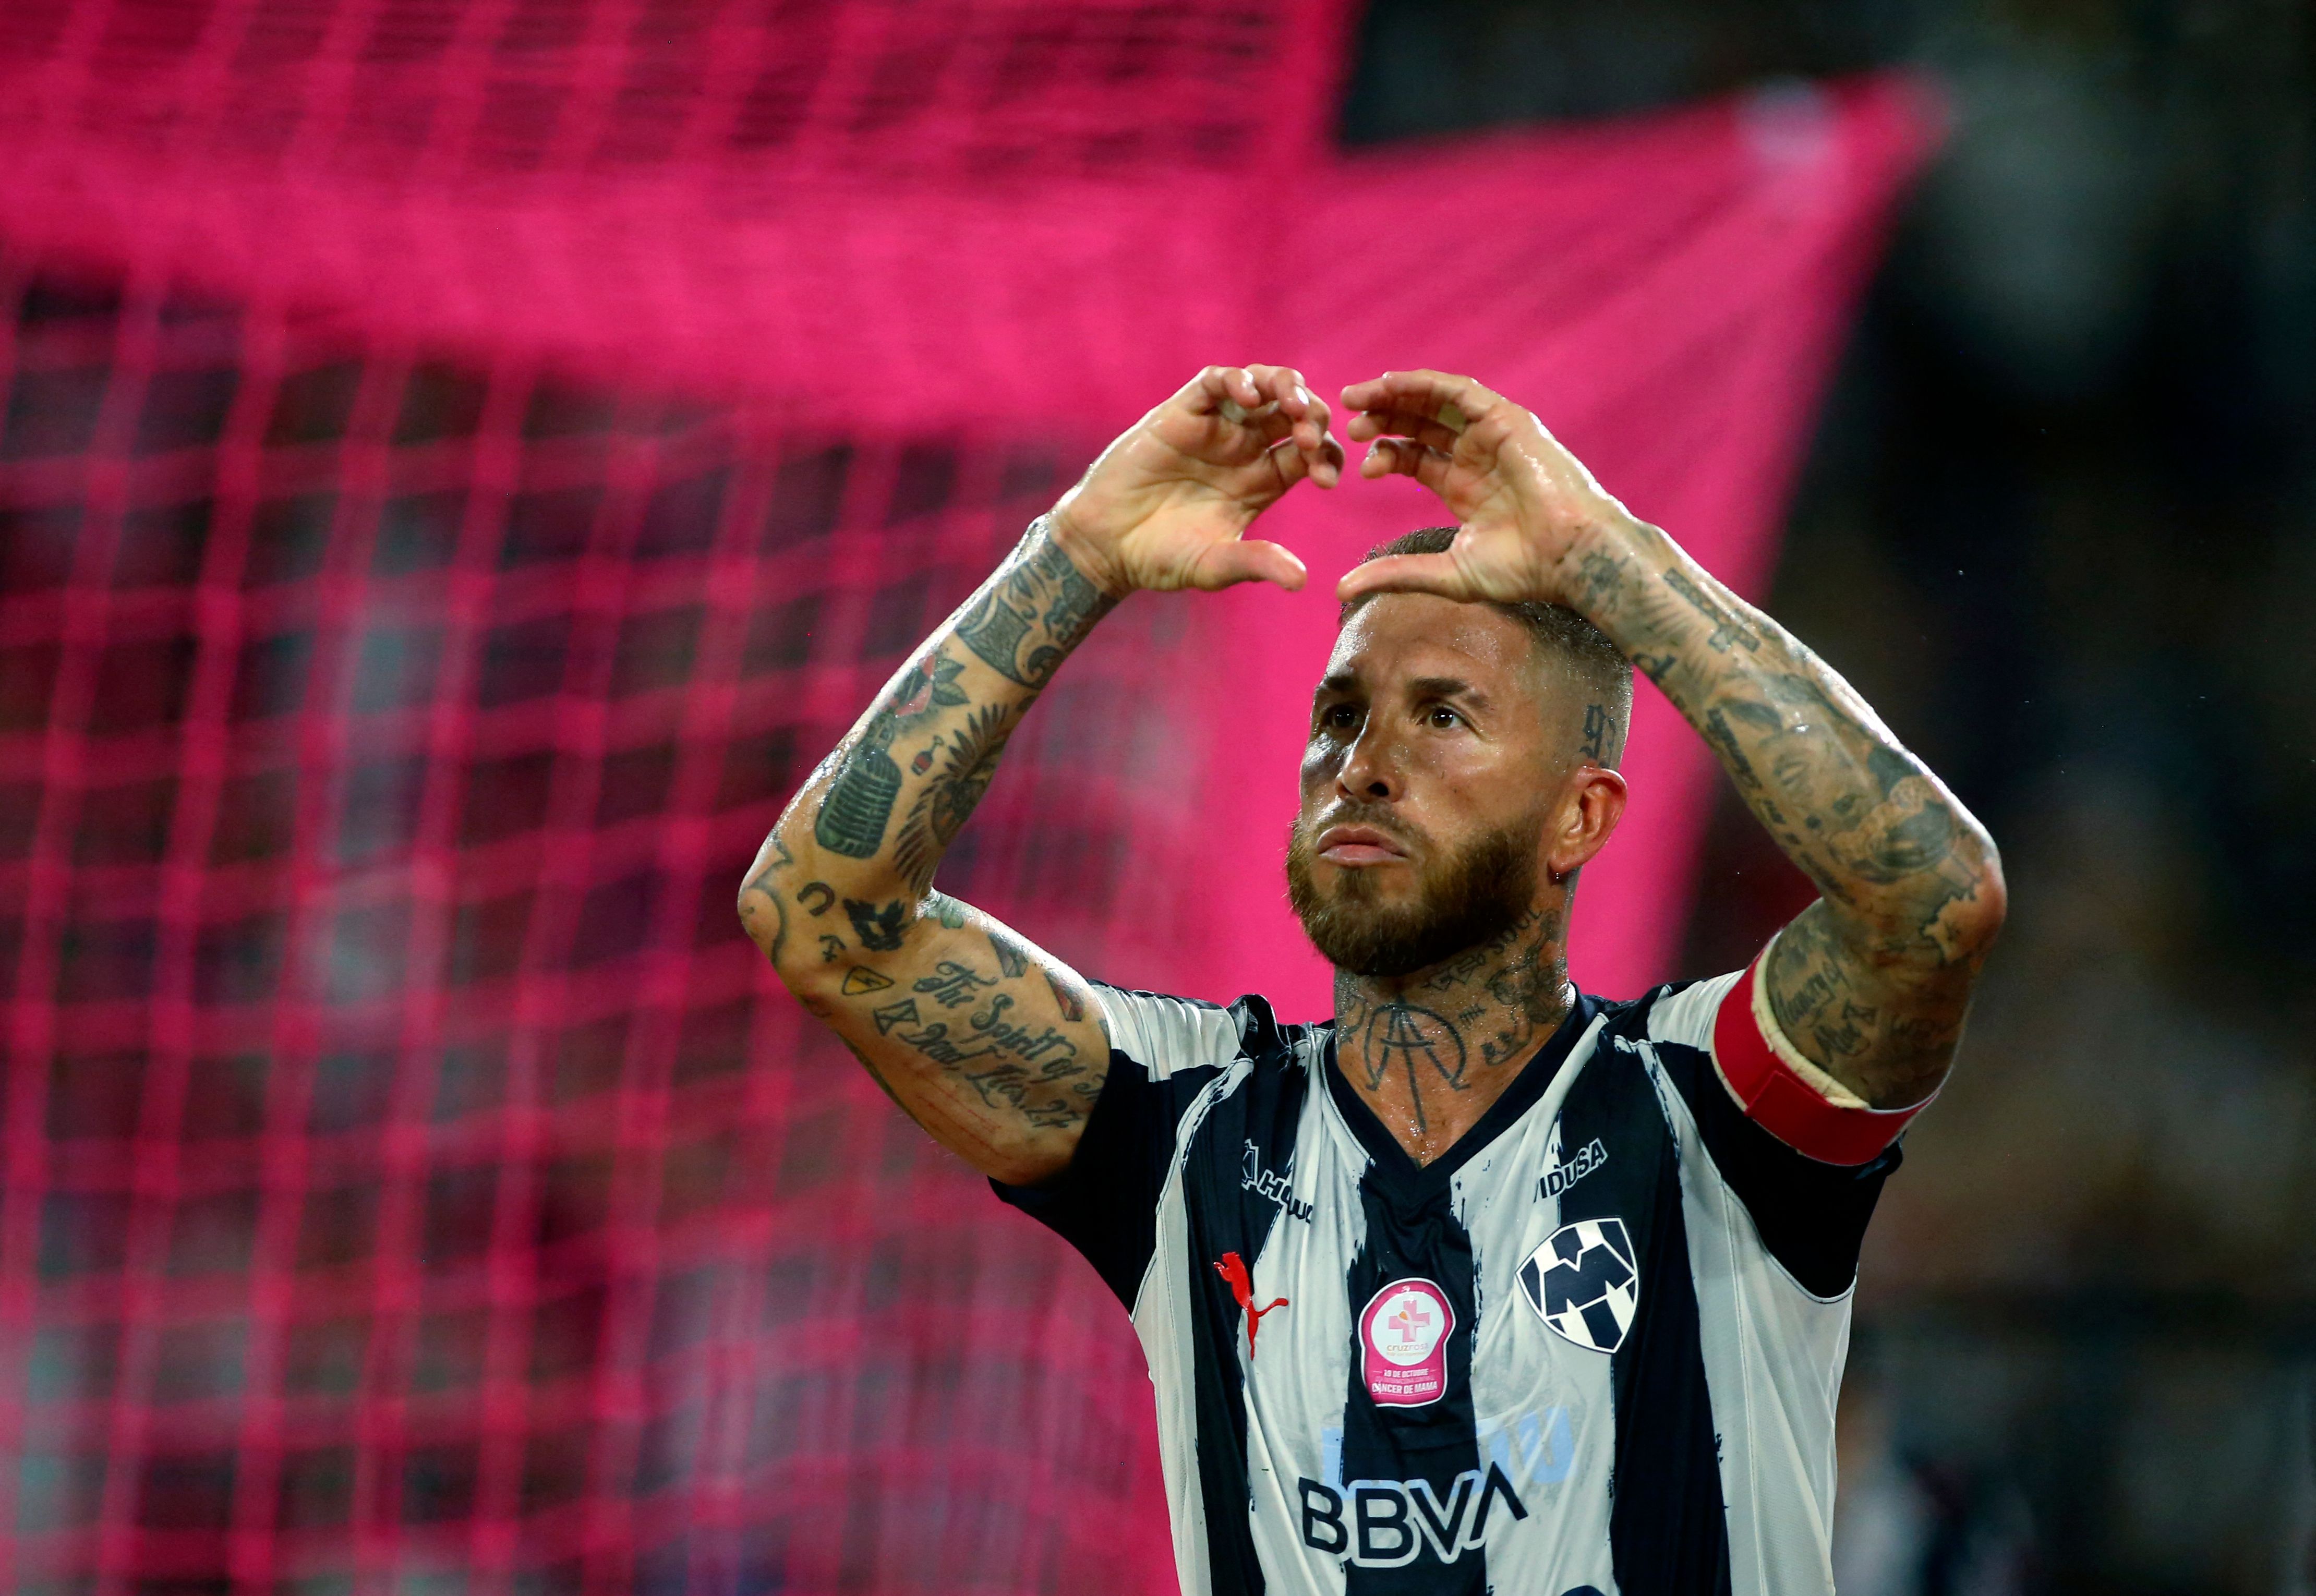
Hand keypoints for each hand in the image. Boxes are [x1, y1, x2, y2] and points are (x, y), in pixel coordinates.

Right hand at [1048, 365, 1344, 595]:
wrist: (1105, 543)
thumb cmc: (1160, 558)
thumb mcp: (1215, 565)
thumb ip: (1256, 563)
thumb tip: (1301, 582)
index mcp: (1263, 481)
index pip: (1311, 454)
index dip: (1326, 458)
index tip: (1326, 479)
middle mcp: (1245, 448)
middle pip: (1295, 412)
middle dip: (1313, 416)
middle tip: (1312, 436)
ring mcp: (1215, 427)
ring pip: (1263, 386)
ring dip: (1285, 387)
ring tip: (1293, 406)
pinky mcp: (1182, 412)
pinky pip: (1215, 382)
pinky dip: (1236, 381)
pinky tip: (1248, 396)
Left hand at [1333, 369, 1639, 610]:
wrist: (1571, 555)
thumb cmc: (1523, 570)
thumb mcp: (1446, 573)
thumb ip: (1394, 574)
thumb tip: (1340, 590)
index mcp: (1465, 487)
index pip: (1415, 456)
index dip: (1384, 453)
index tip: (1356, 464)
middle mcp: (1477, 456)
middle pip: (1420, 424)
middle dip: (1382, 419)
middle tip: (1347, 423)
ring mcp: (1493, 435)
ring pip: (1435, 402)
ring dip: (1395, 395)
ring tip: (1356, 398)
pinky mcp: (1507, 420)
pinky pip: (1459, 390)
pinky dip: (1423, 383)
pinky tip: (1390, 383)